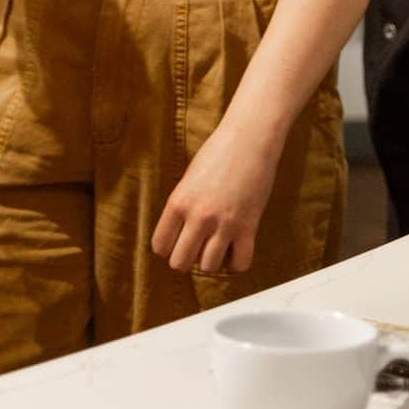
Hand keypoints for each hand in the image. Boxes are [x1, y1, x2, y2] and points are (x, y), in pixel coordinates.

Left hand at [150, 122, 278, 274]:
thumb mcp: (188, 179)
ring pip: (208, 268)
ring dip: (211, 261)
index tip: (176, 243)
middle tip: (195, 248)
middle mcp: (198, 216)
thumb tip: (180, 235)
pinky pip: (240, 264)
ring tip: (216, 246)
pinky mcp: (248, 228)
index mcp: (178, 202)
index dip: (167, 248)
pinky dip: (236, 263)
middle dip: (186, 260)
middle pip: (180, 263)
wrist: (248, 140)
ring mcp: (224, 224)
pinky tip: (234, 250)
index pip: (160, 246)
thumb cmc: (217, 153)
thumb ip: (182, 207)